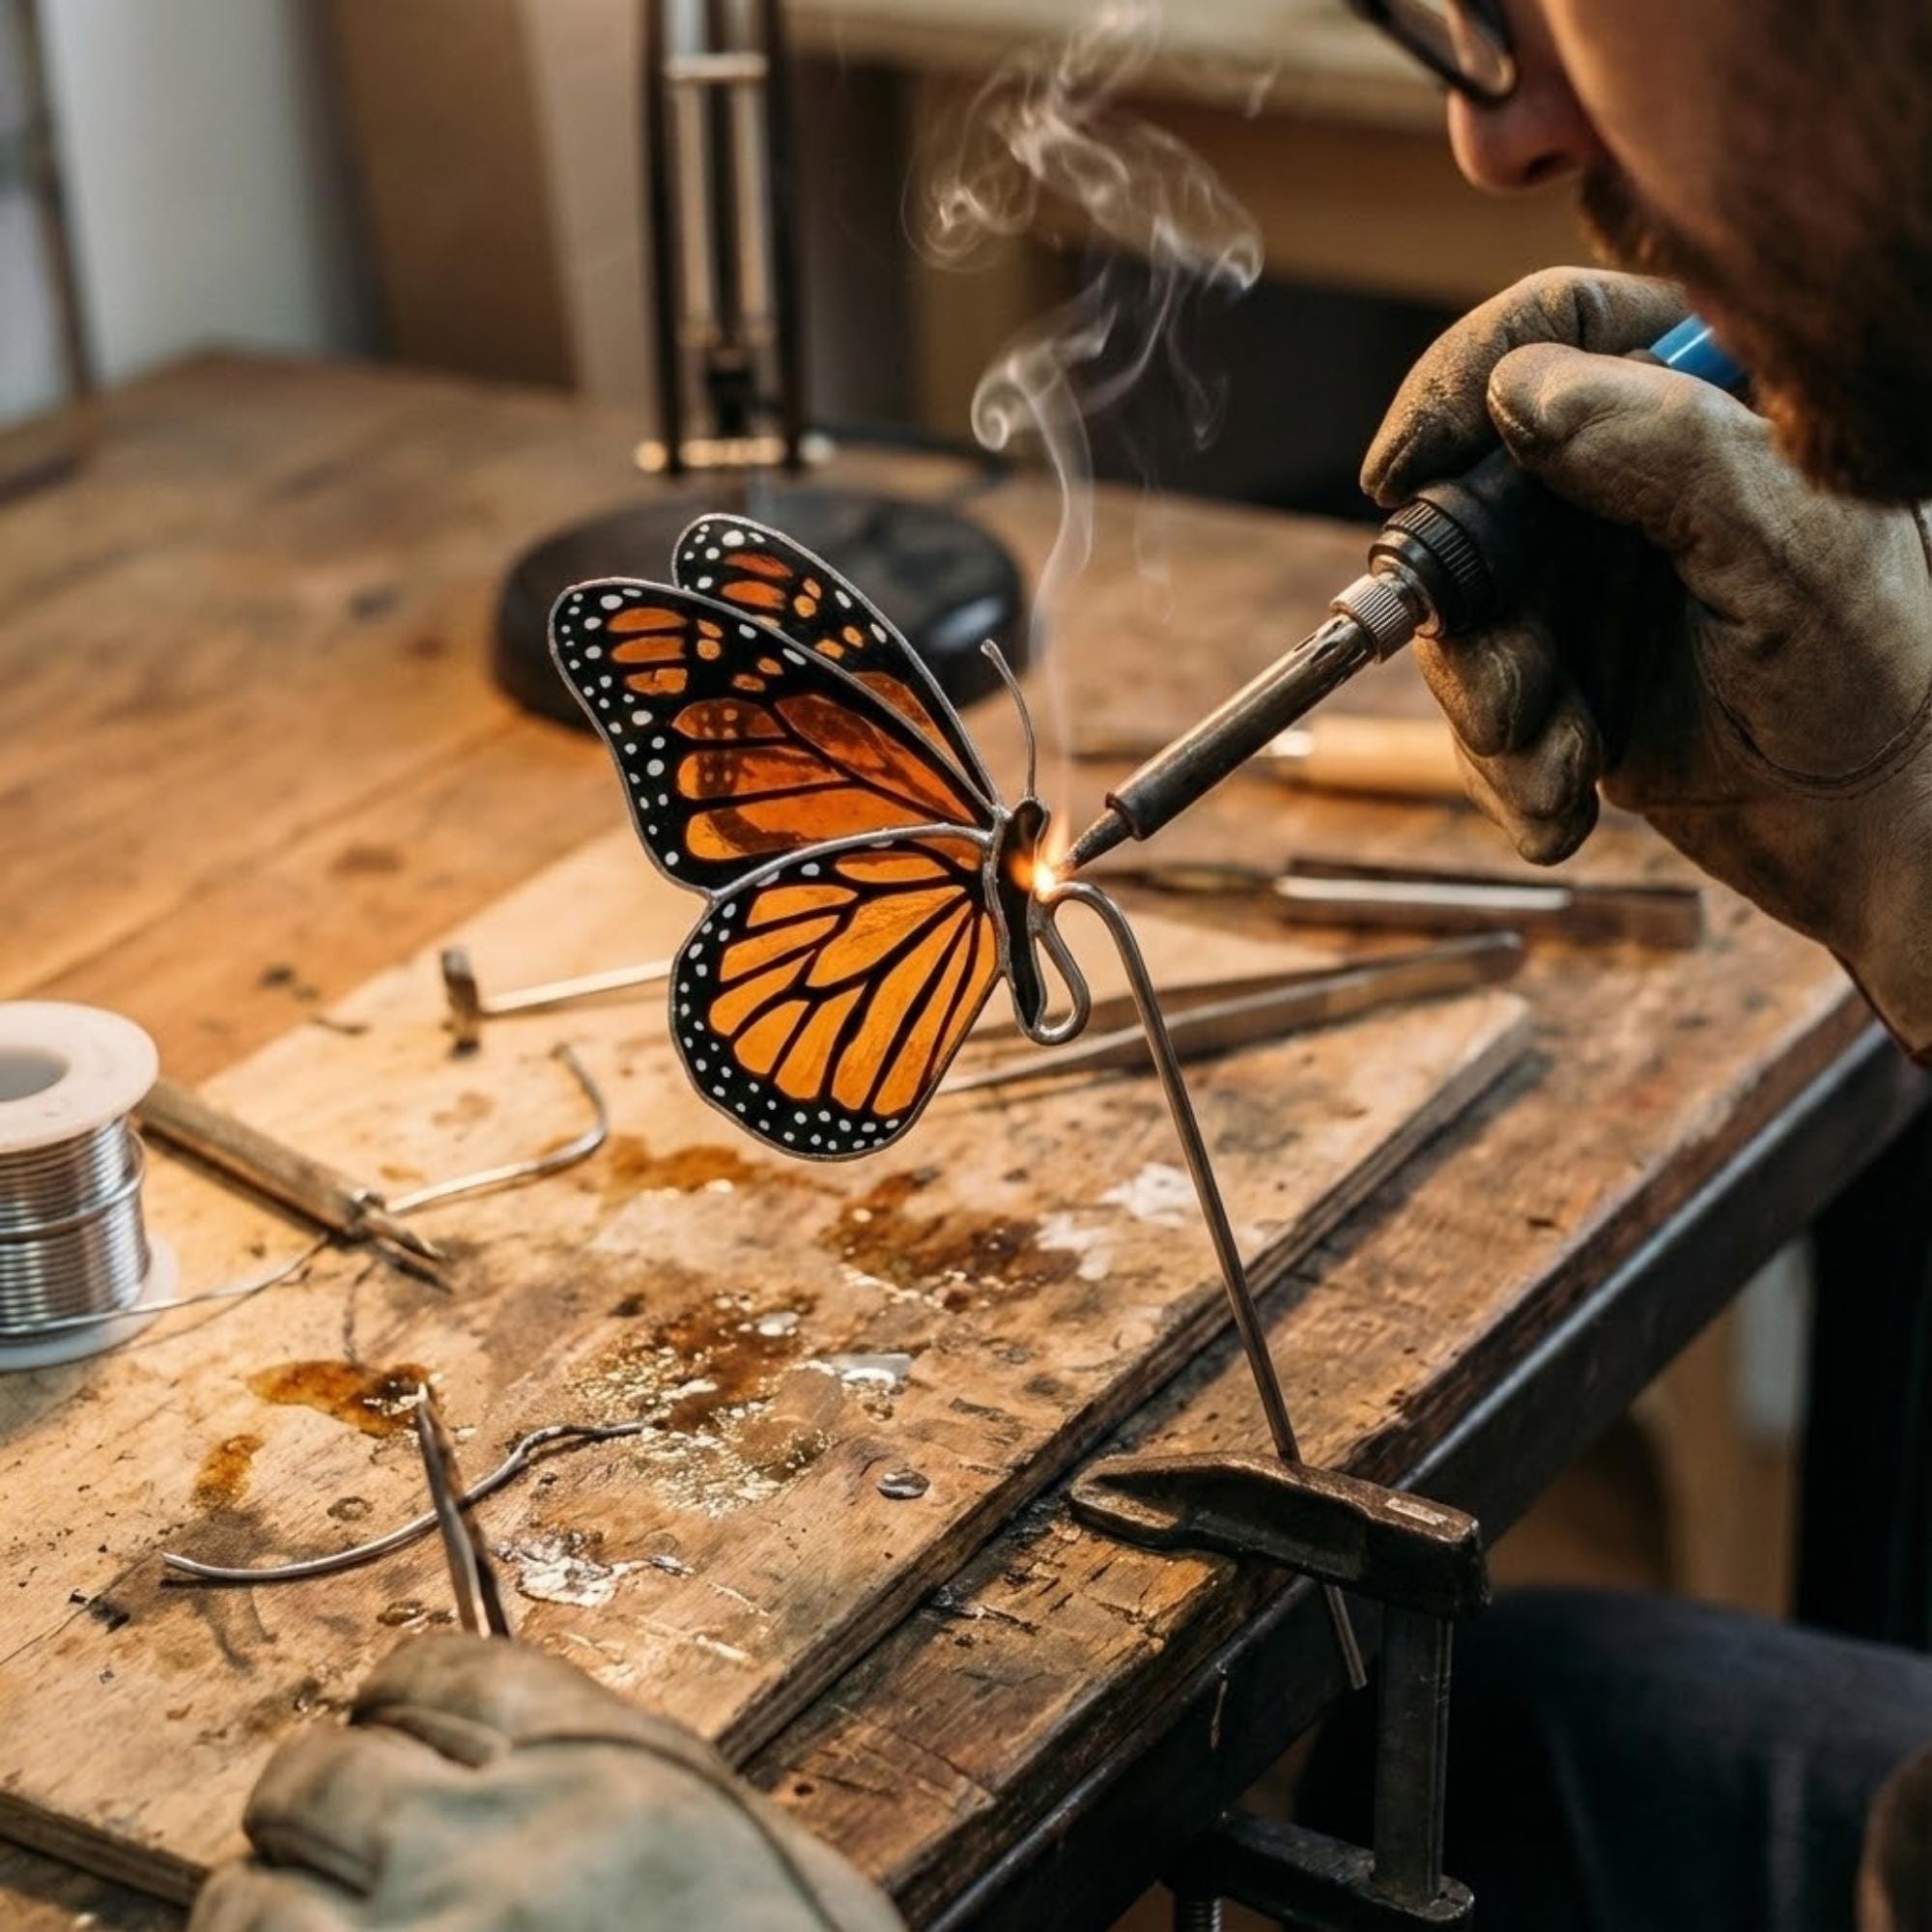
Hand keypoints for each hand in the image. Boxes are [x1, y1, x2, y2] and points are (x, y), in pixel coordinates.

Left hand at [190, 1635, 902, 1930]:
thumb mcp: (749, 1851)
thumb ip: (631, 1792)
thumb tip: (526, 1764)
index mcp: (604, 1772)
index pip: (447, 1671)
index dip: (401, 1692)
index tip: (388, 1715)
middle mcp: (492, 1849)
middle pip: (324, 1771)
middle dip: (313, 1791)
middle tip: (322, 1820)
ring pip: (248, 1897)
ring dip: (264, 1902)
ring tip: (291, 1916)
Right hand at [1368, 267, 1931, 1053]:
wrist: (1874, 829)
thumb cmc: (1881, 671)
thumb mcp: (1797, 551)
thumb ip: (1676, 453)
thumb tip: (1521, 390)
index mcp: (1700, 399)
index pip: (1557, 328)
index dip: (1460, 379)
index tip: (1407, 463)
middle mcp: (1624, 481)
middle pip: (1469, 492)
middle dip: (1469, 607)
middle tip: (1510, 688)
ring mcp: (1581, 583)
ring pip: (1459, 618)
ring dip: (1493, 708)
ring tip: (1564, 764)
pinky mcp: (1556, 678)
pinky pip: (1473, 714)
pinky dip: (1506, 773)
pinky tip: (1567, 804)